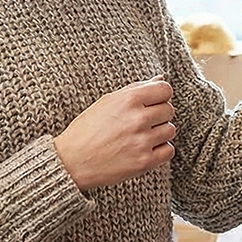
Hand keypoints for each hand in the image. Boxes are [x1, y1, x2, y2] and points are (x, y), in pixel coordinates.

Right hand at [54, 76, 175, 190]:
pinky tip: (145, 149)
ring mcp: (142, 141)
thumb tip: (160, 79)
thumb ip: (135, 89)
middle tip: (142, 122)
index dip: (160, 96)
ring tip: (141, 136)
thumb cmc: (86, 130)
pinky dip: (160, 150)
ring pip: (170, 130)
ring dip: (159, 133)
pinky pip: (169, 150)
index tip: (153, 103)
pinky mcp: (144, 161)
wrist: (71, 161)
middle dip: (158, 115)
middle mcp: (138, 119)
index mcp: (128, 100)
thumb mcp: (107, 102)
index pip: (165, 90)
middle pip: (169, 110)